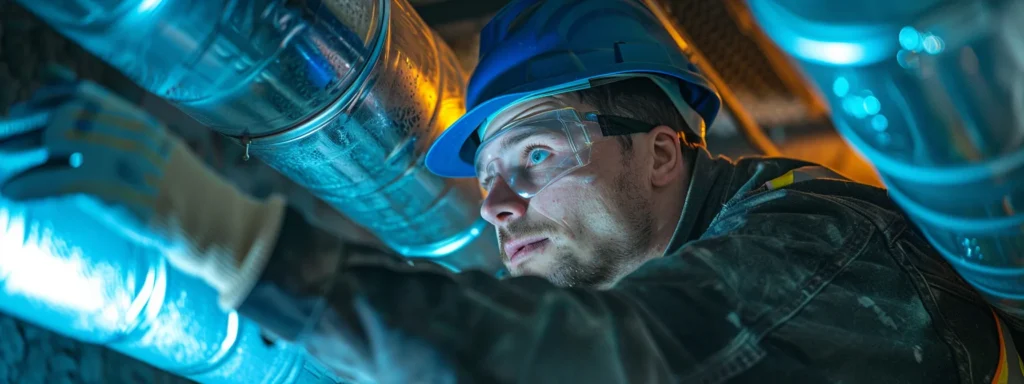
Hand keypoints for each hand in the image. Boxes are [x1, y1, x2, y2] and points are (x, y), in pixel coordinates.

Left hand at [0, 79, 286, 308]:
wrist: (216, 224)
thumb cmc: (183, 192)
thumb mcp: (155, 150)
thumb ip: (119, 128)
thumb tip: (83, 108)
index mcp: (139, 122)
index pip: (80, 93)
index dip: (44, 101)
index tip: (26, 116)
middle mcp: (131, 133)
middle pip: (62, 113)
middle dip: (23, 125)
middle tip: (4, 142)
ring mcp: (125, 158)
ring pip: (55, 139)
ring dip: (17, 150)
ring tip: (1, 164)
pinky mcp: (117, 188)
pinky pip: (60, 178)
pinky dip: (30, 184)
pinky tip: (14, 193)